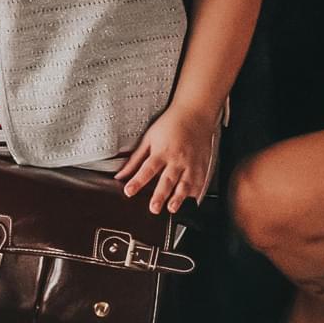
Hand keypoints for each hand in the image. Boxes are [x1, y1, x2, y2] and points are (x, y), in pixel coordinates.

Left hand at [121, 98, 220, 213]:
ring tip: (172, 208)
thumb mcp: (148, 138)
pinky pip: (200, 182)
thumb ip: (135, 158)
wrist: (194, 114)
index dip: (137, 181)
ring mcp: (191, 163)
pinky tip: (191, 202)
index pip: (147, 169)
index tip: (129, 191)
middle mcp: (177, 159)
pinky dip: (196, 193)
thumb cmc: (170, 124)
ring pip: (185, 184)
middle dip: (160, 195)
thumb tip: (120, 174)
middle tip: (153, 208)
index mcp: (162, 151)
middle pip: (167, 180)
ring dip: (178, 198)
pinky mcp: (202, 165)